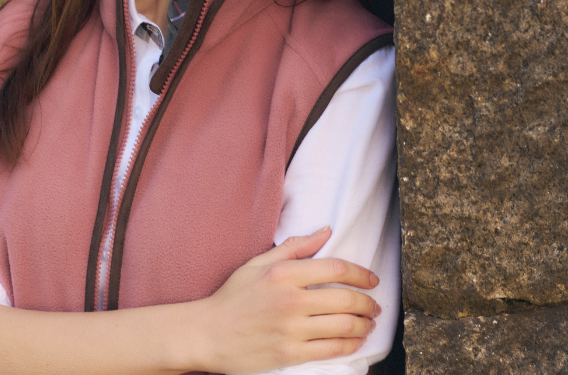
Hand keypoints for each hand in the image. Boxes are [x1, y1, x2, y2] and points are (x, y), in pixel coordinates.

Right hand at [194, 227, 380, 374]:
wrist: (209, 333)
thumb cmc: (234, 295)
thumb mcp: (259, 263)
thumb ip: (295, 246)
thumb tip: (326, 231)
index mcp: (283, 273)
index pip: (335, 268)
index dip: (361, 273)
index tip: (372, 279)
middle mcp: (290, 300)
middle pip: (345, 299)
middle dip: (368, 303)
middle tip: (375, 305)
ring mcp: (291, 329)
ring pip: (343, 326)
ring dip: (364, 325)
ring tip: (369, 323)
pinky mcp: (289, 354)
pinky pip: (331, 350)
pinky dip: (351, 345)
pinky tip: (355, 340)